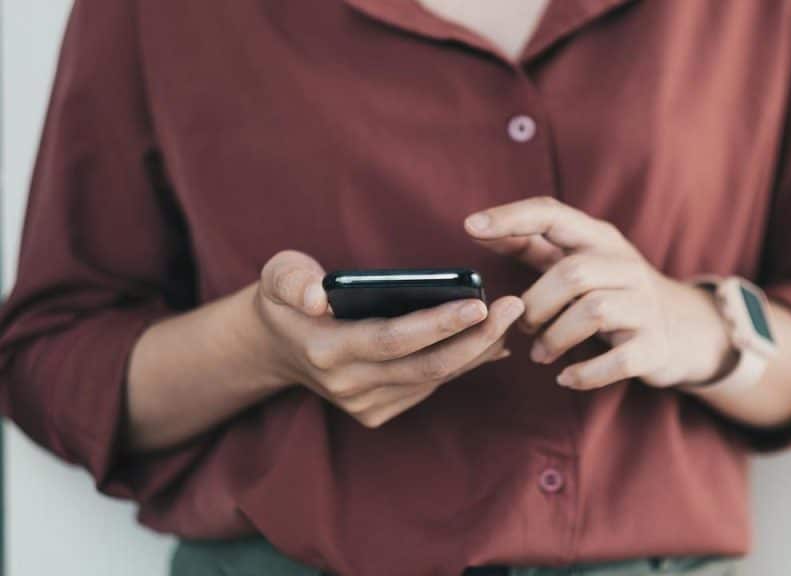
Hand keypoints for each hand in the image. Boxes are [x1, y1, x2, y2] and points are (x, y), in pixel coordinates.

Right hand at [255, 250, 523, 426]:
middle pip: (425, 366)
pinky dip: (462, 363)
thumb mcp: (278, 275)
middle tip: (513, 307)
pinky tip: (490, 341)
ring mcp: (364, 404)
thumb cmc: (288, 298)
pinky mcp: (378, 412)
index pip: (392, 339)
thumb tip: (318, 296)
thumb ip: (293, 280)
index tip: (479, 303)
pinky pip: (430, 386)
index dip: (438, 324)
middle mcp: (348, 384)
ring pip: (434, 380)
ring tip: (510, 320)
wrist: (276, 347)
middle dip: (475, 339)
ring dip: (477, 352)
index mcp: (326, 349)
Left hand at [465, 197, 731, 390]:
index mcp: (599, 239)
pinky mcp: (653, 345)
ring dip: (555, 338)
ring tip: (541, 354)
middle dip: (537, 304)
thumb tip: (478, 228)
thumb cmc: (613, 291)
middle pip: (573, 273)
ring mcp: (644, 305)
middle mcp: (625, 266)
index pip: (553, 215)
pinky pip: (618, 359)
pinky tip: (566, 377)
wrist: (682, 329)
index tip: (471, 226)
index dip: (512, 217)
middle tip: (522, 326)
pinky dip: (585, 372)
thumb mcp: (579, 260)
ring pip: (593, 311)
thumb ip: (532, 244)